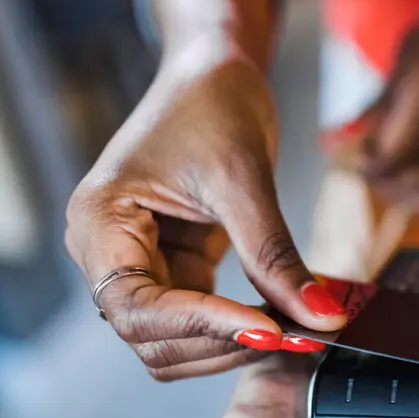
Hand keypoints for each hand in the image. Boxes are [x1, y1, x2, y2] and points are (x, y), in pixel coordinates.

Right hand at [66, 34, 345, 381]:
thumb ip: (274, 256)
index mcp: (99, 223)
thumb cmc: (211, 103)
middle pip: (150, 338)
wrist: (213, 71)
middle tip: (294, 335)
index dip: (199, 326)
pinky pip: (201, 323)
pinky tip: (285, 319)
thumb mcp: (244, 179)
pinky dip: (240, 330)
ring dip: (230, 347)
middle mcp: (107, 253)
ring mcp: (140, 266)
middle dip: (220, 344)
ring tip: (296, 330)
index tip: (267, 328)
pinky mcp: (175, 271)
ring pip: (174, 343)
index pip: (135, 308)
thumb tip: (319, 319)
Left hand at [360, 0, 418, 210]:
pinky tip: (414, 180)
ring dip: (401, 191)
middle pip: (405, 182)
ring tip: (387, 174)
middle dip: (379, 179)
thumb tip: (357, 130)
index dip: (365, 164)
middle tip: (365, 163)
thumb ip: (386, 96)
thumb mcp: (413, 47)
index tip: (353, 154)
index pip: (389, 158)